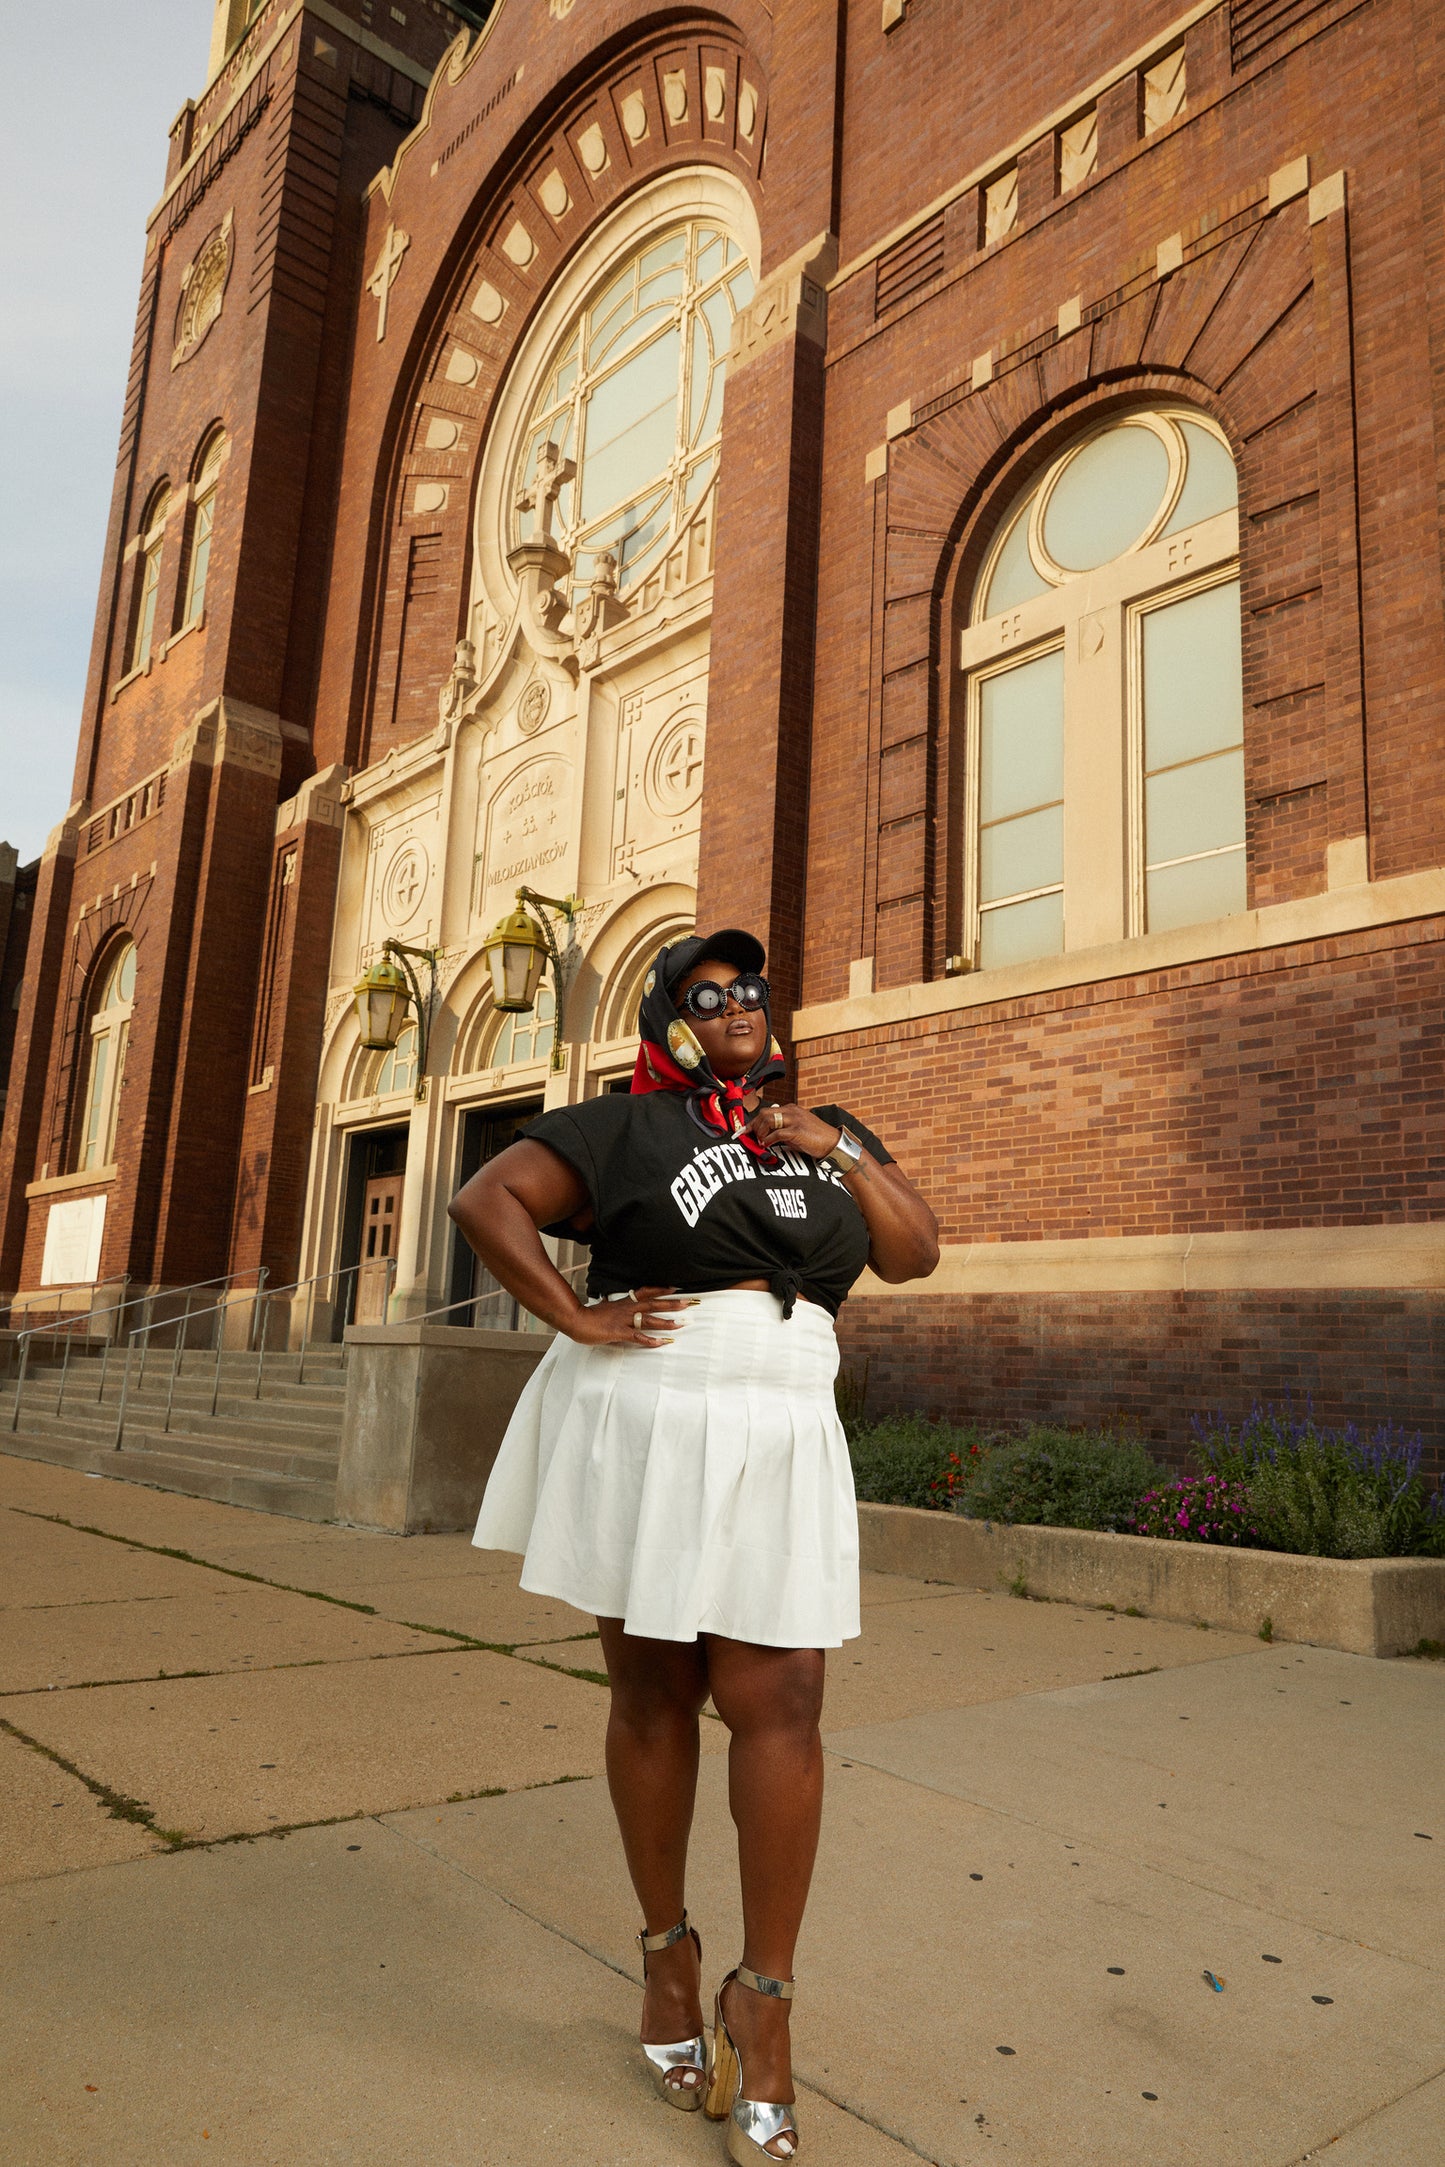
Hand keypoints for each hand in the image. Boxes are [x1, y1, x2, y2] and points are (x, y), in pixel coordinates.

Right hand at [564, 1287, 697, 1347]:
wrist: (575, 1320)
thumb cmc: (588, 1316)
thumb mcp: (603, 1307)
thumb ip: (612, 1305)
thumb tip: (611, 1301)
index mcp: (624, 1302)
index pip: (646, 1292)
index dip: (661, 1289)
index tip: (676, 1287)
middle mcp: (627, 1309)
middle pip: (654, 1304)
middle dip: (672, 1304)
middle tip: (689, 1302)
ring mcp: (624, 1320)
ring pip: (650, 1320)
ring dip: (667, 1322)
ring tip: (681, 1323)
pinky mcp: (619, 1332)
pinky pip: (638, 1337)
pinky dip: (651, 1340)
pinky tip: (662, 1342)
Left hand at [744, 1102, 843, 1158]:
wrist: (833, 1143)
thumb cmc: (815, 1139)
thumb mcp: (797, 1130)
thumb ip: (783, 1129)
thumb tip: (766, 1137)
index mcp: (791, 1109)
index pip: (766, 1112)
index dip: (753, 1122)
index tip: (743, 1131)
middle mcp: (792, 1111)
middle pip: (764, 1113)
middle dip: (754, 1126)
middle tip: (751, 1138)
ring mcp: (794, 1120)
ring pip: (767, 1120)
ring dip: (760, 1132)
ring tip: (761, 1142)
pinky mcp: (797, 1130)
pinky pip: (776, 1133)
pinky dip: (767, 1140)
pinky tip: (766, 1145)